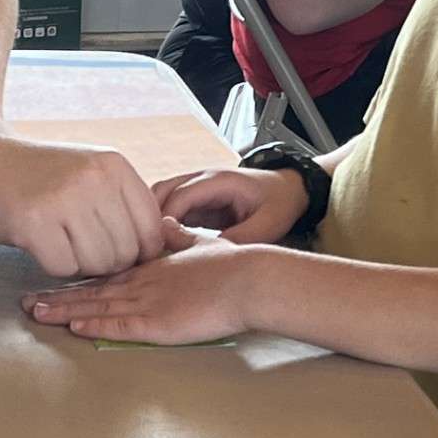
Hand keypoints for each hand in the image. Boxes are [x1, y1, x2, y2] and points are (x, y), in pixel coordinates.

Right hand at [0, 134, 165, 277]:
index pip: (152, 228)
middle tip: (79, 248)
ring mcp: (65, 200)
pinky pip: (65, 268)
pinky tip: (40, 245)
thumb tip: (161, 245)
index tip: (116, 251)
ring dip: (81, 265)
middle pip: (127, 251)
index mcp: (114, 166)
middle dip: (107, 262)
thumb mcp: (87, 172)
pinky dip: (54, 266)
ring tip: (60, 242)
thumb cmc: (33, 177)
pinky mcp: (35, 224)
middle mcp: (94, 179)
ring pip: (99, 264)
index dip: (139, 251)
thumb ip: (122, 201)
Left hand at [22, 220, 256, 342]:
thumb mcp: (199, 244)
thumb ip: (179, 238)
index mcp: (151, 267)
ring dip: (66, 312)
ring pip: (98, 307)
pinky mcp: (158, 323)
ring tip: (36, 313)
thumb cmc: (232, 265)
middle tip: (26, 299)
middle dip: (59, 296)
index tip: (54, 276)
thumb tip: (165, 223)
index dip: (78, 277)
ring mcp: (149, 302)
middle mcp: (143, 283)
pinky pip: (120, 326)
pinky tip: (74, 327)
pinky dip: (95, 326)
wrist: (250, 279)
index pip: (106, 273)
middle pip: (93, 291)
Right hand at [153, 167, 307, 241]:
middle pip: (161, 192)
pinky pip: (170, 209)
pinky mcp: (196, 199)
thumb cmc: (279, 203)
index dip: (165, 222)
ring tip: (151, 251)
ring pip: (160, 198)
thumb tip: (208, 258)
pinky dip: (162, 225)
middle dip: (150, 220)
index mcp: (218, 181)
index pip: (179, 197)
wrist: (289, 190)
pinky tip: (161, 247)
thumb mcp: (266, 225)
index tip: (159, 249)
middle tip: (148, 252)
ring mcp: (197, 187)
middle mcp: (202, 178)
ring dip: (153, 221)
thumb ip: (239, 239)